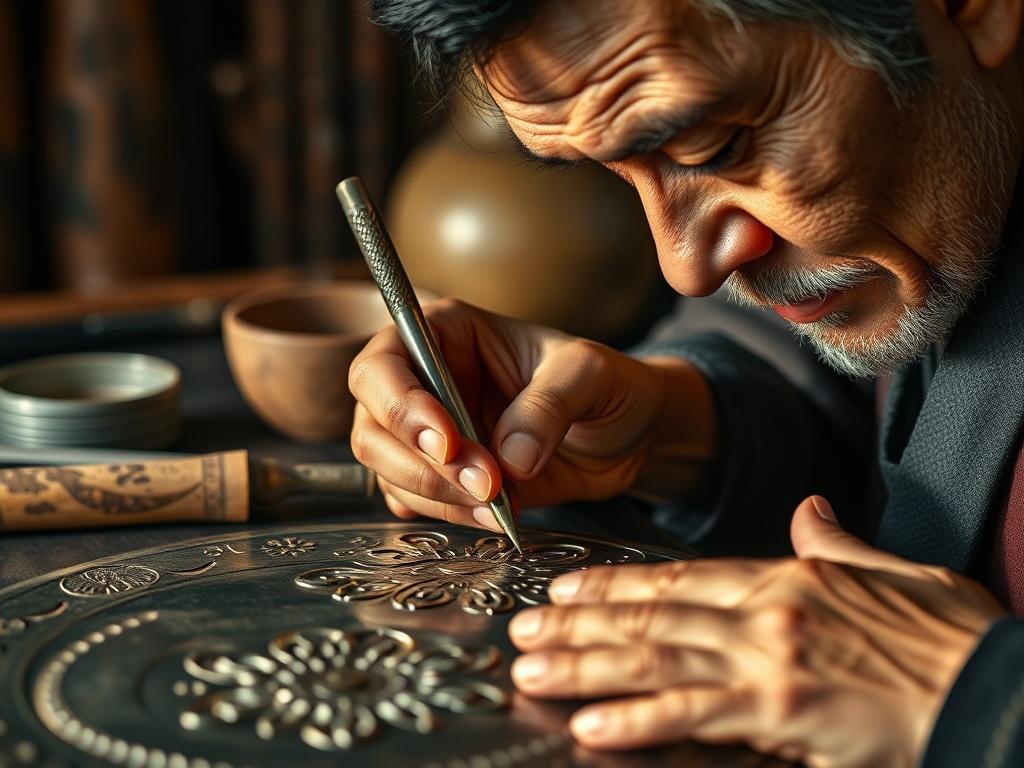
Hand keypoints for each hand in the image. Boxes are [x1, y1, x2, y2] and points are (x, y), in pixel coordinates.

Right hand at [349, 298, 716, 528]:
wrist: (631, 437)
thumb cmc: (608, 387)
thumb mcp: (590, 375)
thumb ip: (549, 405)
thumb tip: (510, 457)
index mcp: (448, 333)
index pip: (385, 364)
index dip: (401, 406)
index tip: (446, 443)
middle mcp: (427, 381)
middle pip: (374, 425)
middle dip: (424, 464)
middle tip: (485, 484)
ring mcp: (430, 433)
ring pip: (388, 470)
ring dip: (437, 496)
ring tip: (498, 504)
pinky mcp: (444, 478)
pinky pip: (416, 503)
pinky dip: (447, 517)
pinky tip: (492, 516)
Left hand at [508, 496, 1006, 766]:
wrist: (993, 689)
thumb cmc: (950, 637)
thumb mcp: (894, 570)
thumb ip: (836, 543)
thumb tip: (809, 511)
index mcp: (783, 578)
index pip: (677, 577)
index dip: (614, 582)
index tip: (565, 586)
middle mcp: (761, 612)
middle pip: (649, 613)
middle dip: (577, 621)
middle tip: (522, 627)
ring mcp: (766, 659)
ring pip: (653, 656)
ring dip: (584, 663)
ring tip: (532, 668)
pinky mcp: (780, 710)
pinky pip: (692, 713)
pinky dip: (637, 719)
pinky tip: (592, 725)